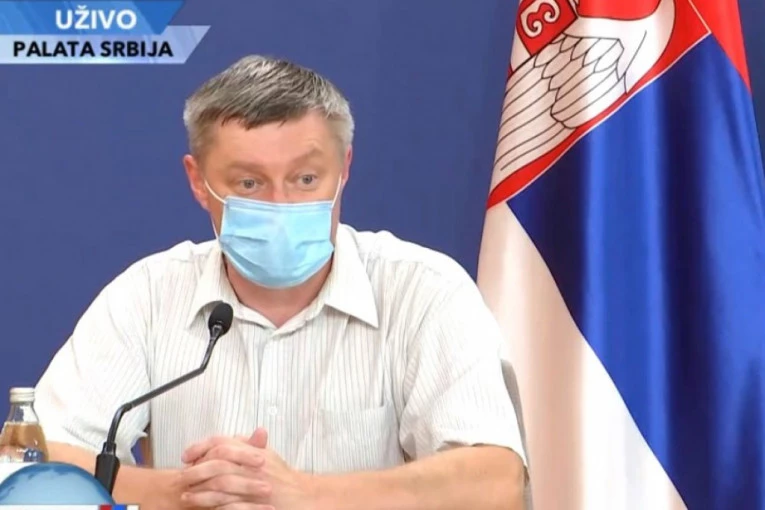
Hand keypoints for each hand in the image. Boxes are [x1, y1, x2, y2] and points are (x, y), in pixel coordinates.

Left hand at [179, 428, 314, 509]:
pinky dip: (212, 504)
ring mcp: (253, 484)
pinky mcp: (253, 503)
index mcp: (253, 451)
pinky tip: (200, 507)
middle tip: (181, 476)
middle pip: (217, 462)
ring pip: (220, 483)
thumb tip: (233, 436)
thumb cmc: (285, 479)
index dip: (201, 447)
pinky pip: (228, 503)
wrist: (303, 498)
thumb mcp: (268, 456)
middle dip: (196, 469)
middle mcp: (252, 465)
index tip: (186, 455)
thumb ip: (249, 445)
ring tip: (185, 495)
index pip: (222, 442)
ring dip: (199, 489)